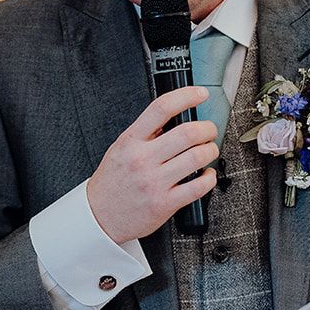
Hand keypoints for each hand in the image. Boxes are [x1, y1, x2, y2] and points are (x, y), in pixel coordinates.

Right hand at [86, 86, 218, 244]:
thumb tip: (174, 117)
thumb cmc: (111, 182)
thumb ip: (144, 133)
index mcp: (131, 141)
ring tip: (209, 150)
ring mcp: (154, 182)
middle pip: (187, 133)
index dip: (186, 96)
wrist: (99, 216)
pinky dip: (209, 178)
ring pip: (197, 157)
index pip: (161, 108)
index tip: (200, 94)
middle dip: (207, 128)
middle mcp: (142, 159)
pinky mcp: (165, 204)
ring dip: (211, 151)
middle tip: (209, 130)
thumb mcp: (120, 149)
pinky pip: (198, 187)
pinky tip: (207, 175)